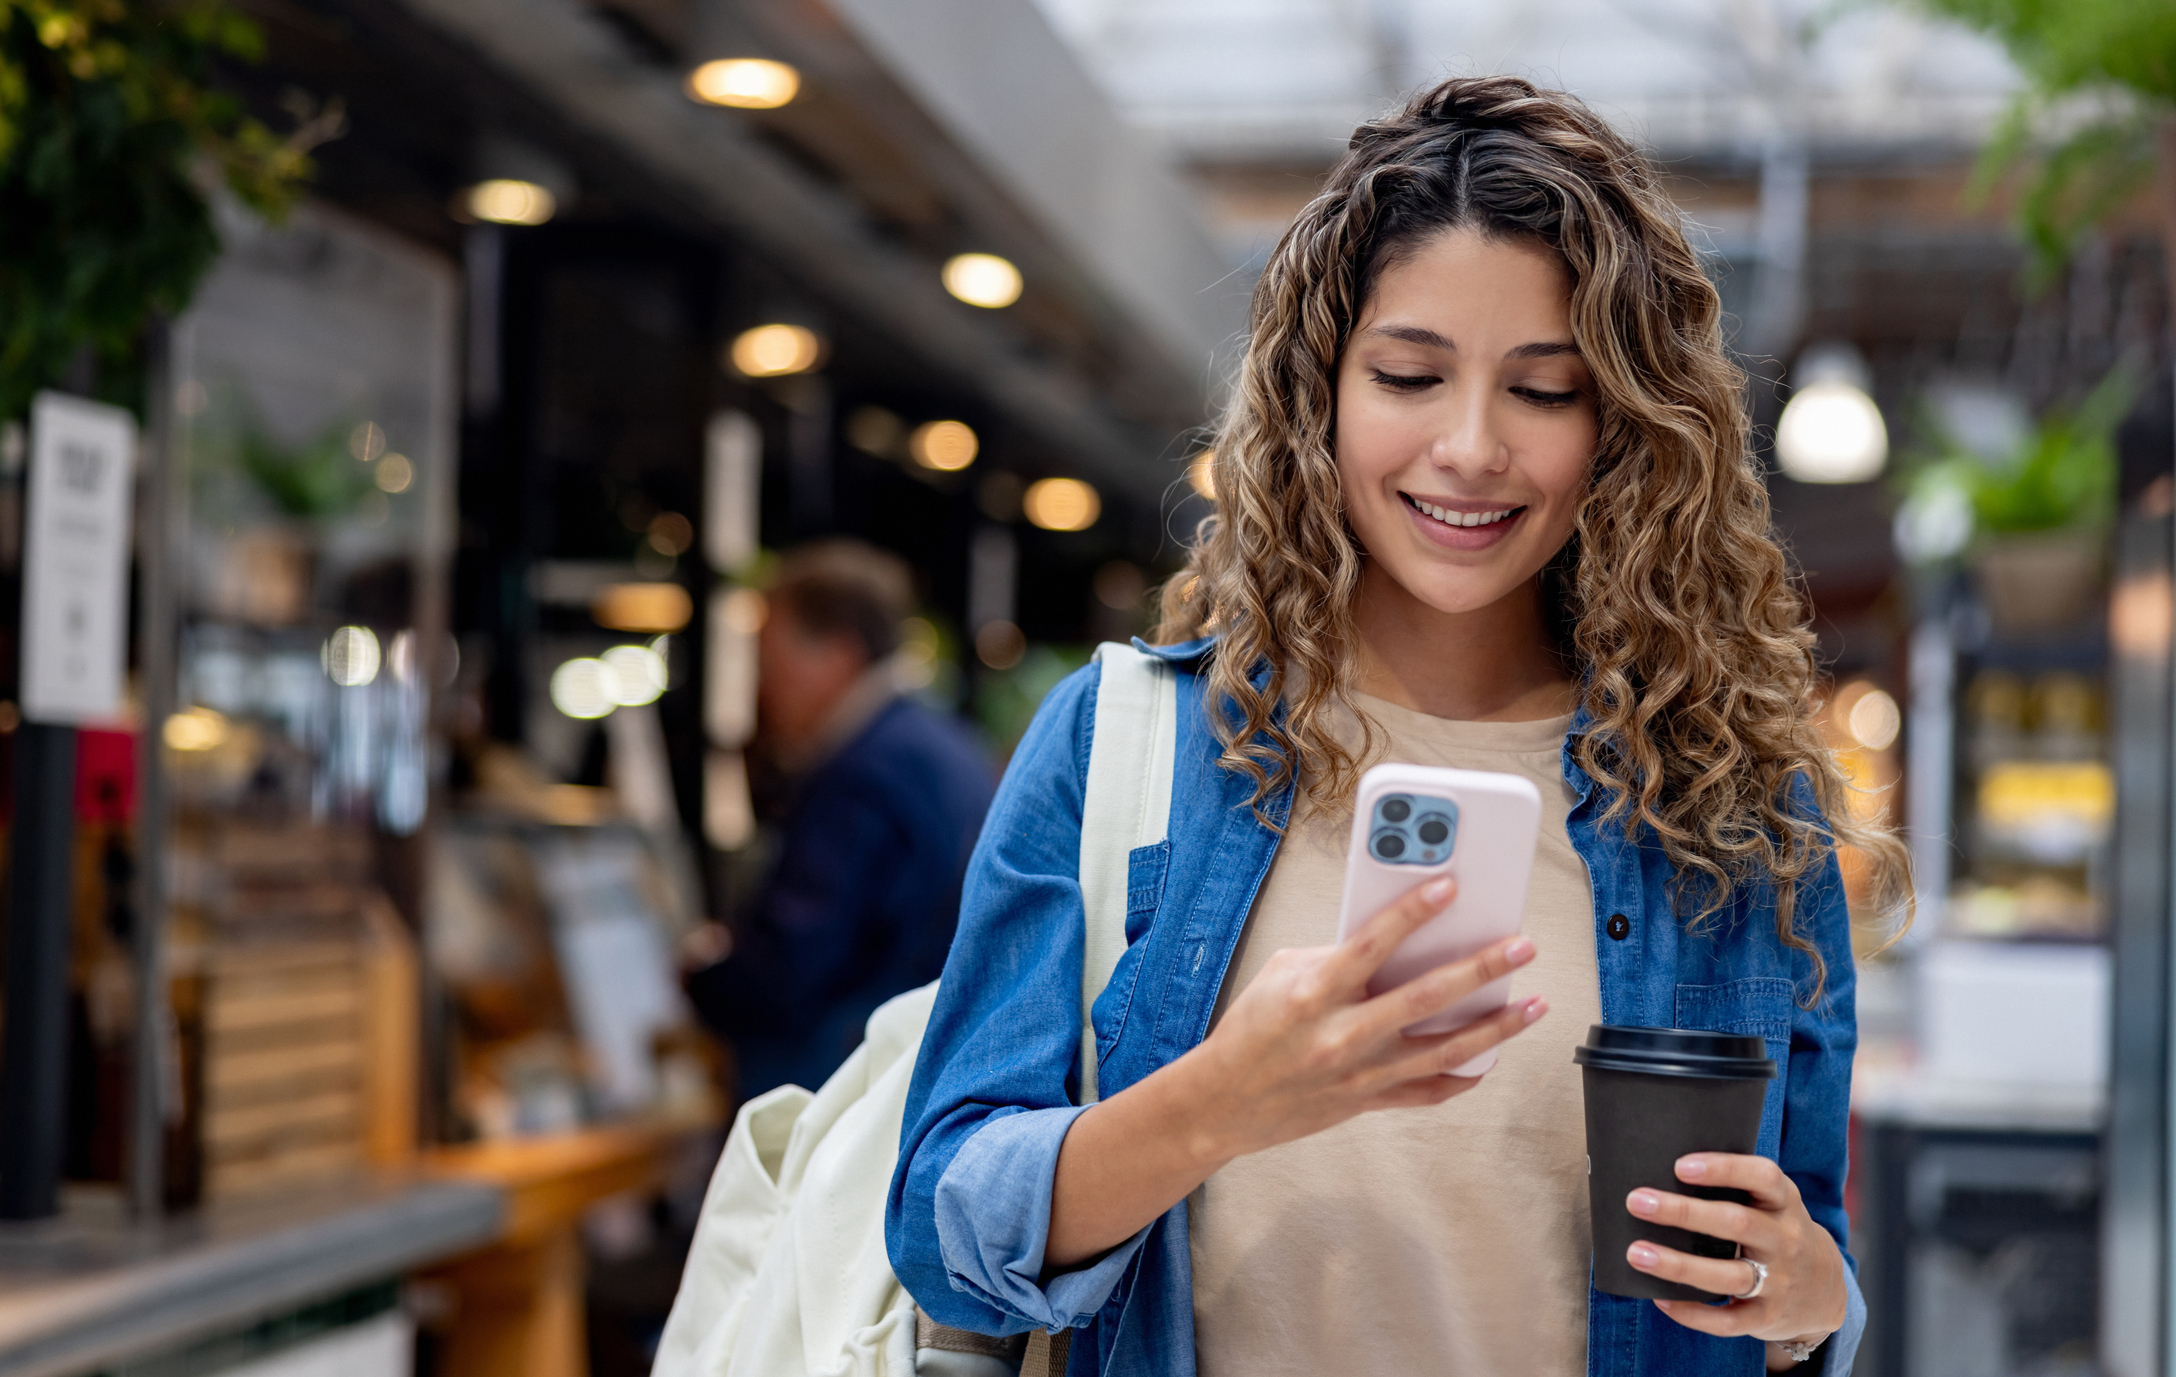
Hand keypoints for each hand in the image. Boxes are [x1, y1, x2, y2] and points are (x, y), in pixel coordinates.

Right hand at [1188, 874, 1545, 1159]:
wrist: (1223, 1102)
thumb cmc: (1252, 1028)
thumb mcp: (1282, 973)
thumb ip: (1337, 956)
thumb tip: (1396, 941)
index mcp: (1314, 993)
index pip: (1372, 944)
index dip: (1413, 912)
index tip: (1451, 886)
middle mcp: (1342, 1035)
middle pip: (1426, 998)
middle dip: (1481, 969)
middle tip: (1520, 946)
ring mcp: (1359, 1074)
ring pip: (1444, 1051)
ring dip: (1495, 1027)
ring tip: (1533, 1004)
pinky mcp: (1367, 1102)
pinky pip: (1427, 1092)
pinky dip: (1463, 1076)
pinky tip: (1490, 1058)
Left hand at [1627, 1154, 1847, 1364]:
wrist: (1824, 1289)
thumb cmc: (1776, 1230)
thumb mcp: (1772, 1203)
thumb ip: (1736, 1186)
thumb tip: (1663, 1166)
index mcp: (1784, 1202)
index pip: (1763, 1177)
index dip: (1724, 1169)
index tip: (1680, 1166)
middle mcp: (1786, 1240)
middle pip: (1737, 1223)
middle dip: (1684, 1212)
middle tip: (1637, 1202)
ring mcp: (1779, 1281)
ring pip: (1729, 1275)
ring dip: (1679, 1265)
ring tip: (1636, 1254)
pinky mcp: (1767, 1316)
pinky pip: (1729, 1321)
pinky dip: (1694, 1313)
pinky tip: (1661, 1300)